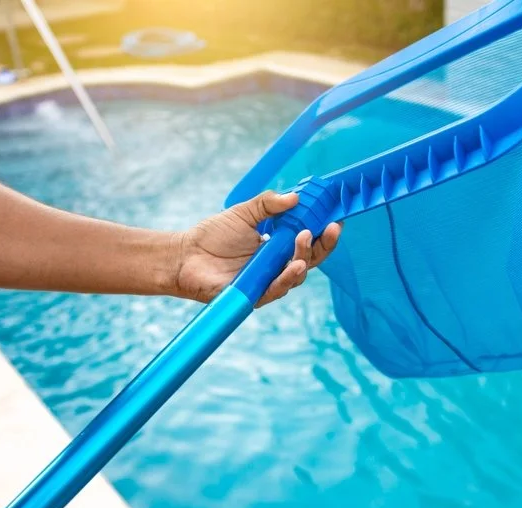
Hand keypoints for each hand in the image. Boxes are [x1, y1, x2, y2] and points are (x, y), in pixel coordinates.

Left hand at [176, 190, 341, 305]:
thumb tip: (295, 198)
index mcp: (278, 246)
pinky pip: (276, 290)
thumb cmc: (213, 236)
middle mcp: (276, 266)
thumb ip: (268, 204)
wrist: (185, 255)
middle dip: (323, 245)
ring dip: (304, 258)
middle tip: (328, 228)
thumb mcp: (244, 212)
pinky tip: (294, 266)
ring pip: (296, 276)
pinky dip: (287, 279)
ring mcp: (267, 282)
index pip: (308, 242)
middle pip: (309, 260)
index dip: (324, 233)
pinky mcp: (254, 296)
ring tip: (304, 239)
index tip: (336, 219)